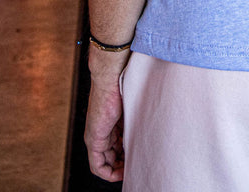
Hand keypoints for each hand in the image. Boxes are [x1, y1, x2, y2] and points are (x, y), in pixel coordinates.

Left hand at [85, 50, 128, 181]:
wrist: (113, 75)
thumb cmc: (125, 83)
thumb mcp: (135, 106)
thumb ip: (139, 118)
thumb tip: (155, 126)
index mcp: (111, 123)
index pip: (118, 147)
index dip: (127, 156)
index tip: (139, 158)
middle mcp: (102, 131)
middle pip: (112, 157)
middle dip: (125, 164)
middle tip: (138, 164)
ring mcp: (95, 136)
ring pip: (106, 162)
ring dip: (119, 169)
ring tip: (133, 167)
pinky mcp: (93, 138)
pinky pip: (97, 165)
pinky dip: (108, 173)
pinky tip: (121, 173)